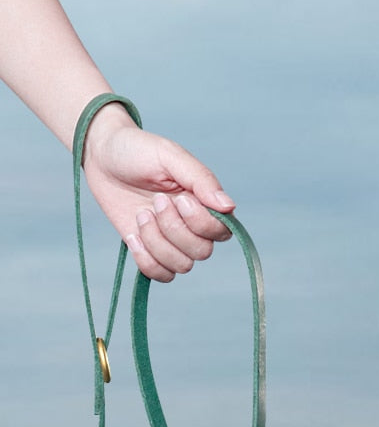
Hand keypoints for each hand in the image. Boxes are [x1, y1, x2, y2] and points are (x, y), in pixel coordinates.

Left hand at [82, 104, 234, 281]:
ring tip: (141, 215)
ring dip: (156, 242)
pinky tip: (133, 236)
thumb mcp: (170, 156)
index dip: (200, 223)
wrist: (101, 156)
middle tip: (155, 202)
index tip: (179, 199)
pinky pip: (161, 275)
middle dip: (173, 229)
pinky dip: (146, 260)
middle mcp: (193, 227)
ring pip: (181, 265)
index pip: (221, 232)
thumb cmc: (138, 150)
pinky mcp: (151, 251)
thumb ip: (202, 179)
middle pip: (202, 252)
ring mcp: (172, 242)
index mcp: (205, 204)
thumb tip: (229, 206)